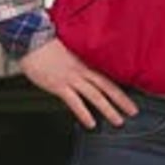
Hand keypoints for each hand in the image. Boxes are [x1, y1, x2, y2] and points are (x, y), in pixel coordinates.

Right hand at [19, 37, 138, 128]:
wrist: (31, 41)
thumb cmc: (46, 45)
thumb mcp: (68, 50)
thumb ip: (78, 61)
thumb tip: (84, 70)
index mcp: (84, 62)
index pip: (107, 76)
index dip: (120, 86)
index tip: (131, 95)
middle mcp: (81, 70)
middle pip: (107, 86)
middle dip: (122, 100)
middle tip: (133, 111)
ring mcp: (71, 78)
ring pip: (95, 95)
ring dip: (108, 109)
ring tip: (118, 120)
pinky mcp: (59, 85)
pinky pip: (74, 102)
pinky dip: (84, 113)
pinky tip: (91, 123)